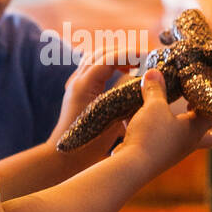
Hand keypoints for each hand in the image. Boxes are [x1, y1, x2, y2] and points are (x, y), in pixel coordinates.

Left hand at [50, 45, 135, 161]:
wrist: (64, 158)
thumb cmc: (89, 144)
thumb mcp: (113, 119)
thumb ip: (125, 97)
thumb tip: (143, 82)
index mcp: (85, 85)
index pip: (109, 58)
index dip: (130, 54)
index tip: (148, 57)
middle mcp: (77, 80)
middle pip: (102, 53)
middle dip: (124, 53)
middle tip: (145, 60)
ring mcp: (74, 84)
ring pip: (95, 58)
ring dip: (115, 58)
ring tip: (134, 65)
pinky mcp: (76, 90)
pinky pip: (91, 68)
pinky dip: (107, 66)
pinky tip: (119, 73)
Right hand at [120, 67, 211, 179]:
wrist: (131, 169)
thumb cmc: (151, 137)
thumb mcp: (153, 107)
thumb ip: (155, 89)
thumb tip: (154, 72)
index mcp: (196, 129)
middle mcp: (189, 142)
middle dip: (208, 119)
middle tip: (196, 102)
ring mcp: (174, 151)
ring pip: (185, 134)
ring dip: (179, 119)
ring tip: (165, 102)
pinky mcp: (158, 155)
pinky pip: (163, 137)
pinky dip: (156, 125)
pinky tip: (138, 116)